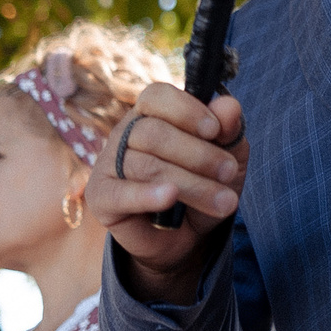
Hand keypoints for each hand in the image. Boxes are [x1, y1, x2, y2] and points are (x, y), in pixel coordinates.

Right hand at [86, 83, 247, 288]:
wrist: (188, 234)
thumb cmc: (205, 183)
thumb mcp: (228, 156)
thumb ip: (229, 130)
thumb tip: (230, 105)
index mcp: (152, 113)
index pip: (158, 96)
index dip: (187, 110)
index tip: (215, 130)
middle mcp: (125, 133)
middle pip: (154, 133)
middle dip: (199, 154)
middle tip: (228, 172)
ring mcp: (108, 164)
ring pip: (147, 165)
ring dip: (192, 184)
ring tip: (224, 201)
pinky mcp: (101, 196)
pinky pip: (121, 194)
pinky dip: (148, 195)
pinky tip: (170, 197)